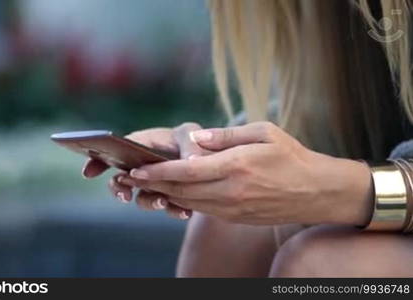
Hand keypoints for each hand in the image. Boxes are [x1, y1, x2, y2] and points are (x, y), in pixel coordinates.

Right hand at [82, 123, 209, 219]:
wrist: (214, 162)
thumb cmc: (196, 139)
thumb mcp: (191, 134)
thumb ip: (189, 143)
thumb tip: (190, 161)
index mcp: (142, 144)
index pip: (114, 151)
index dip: (97, 161)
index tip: (88, 173)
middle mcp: (144, 166)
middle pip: (120, 179)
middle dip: (118, 189)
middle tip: (124, 195)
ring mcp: (156, 184)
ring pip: (142, 197)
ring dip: (148, 202)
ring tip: (162, 201)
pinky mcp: (171, 198)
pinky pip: (167, 208)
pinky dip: (174, 211)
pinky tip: (185, 211)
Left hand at [120, 122, 372, 225]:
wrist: (316, 192)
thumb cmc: (291, 157)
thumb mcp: (265, 132)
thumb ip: (227, 134)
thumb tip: (195, 138)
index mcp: (237, 166)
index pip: (187, 170)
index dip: (158, 170)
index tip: (136, 168)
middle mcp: (231, 191)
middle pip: (180, 189)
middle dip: (151, 184)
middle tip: (126, 178)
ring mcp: (232, 208)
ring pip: (187, 202)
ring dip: (162, 194)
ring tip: (141, 186)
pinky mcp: (235, 217)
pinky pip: (201, 210)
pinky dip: (181, 201)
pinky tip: (170, 193)